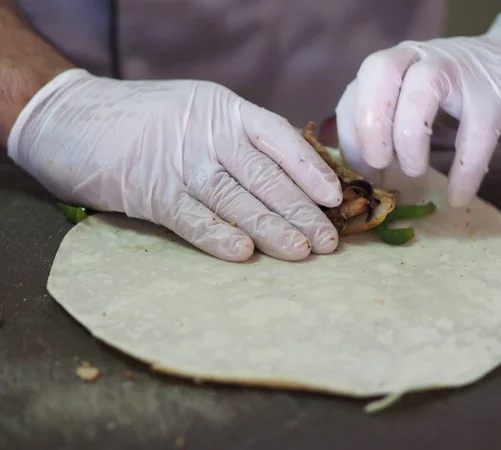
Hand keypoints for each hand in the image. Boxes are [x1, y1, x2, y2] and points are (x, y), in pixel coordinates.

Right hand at [8, 69, 342, 261]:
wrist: (68, 116)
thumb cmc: (142, 121)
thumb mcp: (196, 114)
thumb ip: (234, 141)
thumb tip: (285, 182)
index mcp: (222, 110)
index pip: (279, 137)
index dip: (309, 169)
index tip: (333, 198)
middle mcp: (205, 131)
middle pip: (264, 175)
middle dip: (300, 211)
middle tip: (328, 242)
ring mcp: (177, 159)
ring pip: (235, 198)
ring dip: (271, 228)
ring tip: (300, 253)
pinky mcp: (147, 189)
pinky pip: (190, 217)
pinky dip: (217, 237)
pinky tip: (244, 255)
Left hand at [336, 11, 500, 205]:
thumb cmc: (462, 97)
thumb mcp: (417, 105)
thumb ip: (388, 128)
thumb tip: (362, 175)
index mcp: (396, 66)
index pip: (355, 92)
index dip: (351, 137)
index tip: (362, 173)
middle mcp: (422, 59)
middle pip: (379, 71)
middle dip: (370, 123)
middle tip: (379, 164)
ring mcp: (461, 72)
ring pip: (423, 89)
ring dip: (409, 137)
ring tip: (413, 172)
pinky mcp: (497, 97)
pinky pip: (475, 134)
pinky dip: (464, 171)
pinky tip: (458, 197)